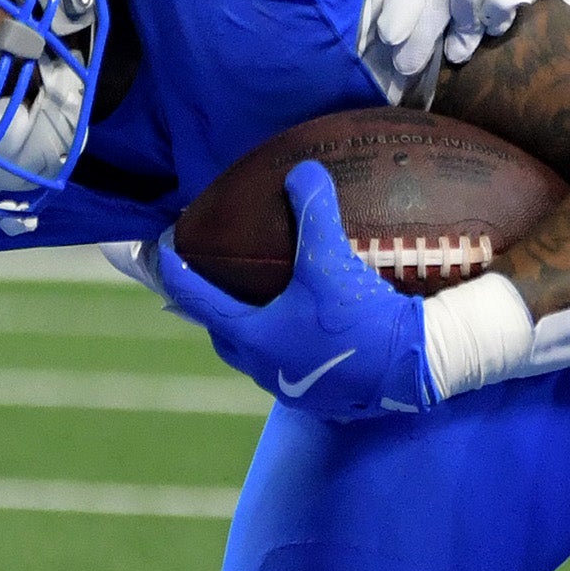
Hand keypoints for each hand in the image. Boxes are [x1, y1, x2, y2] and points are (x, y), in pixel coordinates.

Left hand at [150, 160, 437, 415]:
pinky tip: (311, 337)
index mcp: (252, 335)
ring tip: (267, 311)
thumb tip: (303, 170)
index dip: (175, 274)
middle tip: (217, 287)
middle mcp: (262, 366)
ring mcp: (290, 388)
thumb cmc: (356, 318)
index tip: (162, 254)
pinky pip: (291, 370)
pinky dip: (289, 351)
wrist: (407, 369)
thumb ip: (314, 213)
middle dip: (215, 313)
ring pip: (257, 358)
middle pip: (224, 336)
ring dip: (255, 335)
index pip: (197, 300)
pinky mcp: (321, 400)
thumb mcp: (331, 262)